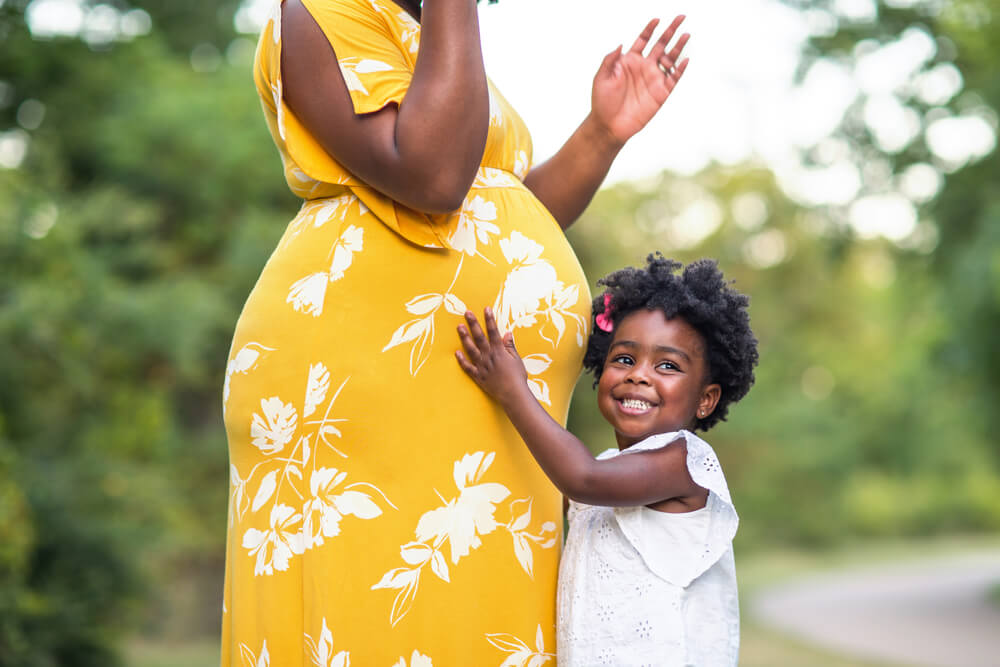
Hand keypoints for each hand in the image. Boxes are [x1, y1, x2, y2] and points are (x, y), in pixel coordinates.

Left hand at [456, 308, 528, 405]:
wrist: (513, 394)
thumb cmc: (518, 377)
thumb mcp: (517, 360)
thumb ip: (510, 346)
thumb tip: (507, 333)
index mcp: (499, 351)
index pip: (493, 331)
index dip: (489, 319)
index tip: (486, 308)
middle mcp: (489, 356)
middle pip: (479, 337)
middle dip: (473, 324)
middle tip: (467, 313)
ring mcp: (482, 366)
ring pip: (471, 349)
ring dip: (465, 338)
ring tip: (459, 327)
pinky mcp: (478, 376)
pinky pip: (467, 367)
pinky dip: (461, 360)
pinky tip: (456, 352)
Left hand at [590, 16, 689, 144]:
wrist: (609, 125)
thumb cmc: (602, 102)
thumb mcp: (601, 77)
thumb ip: (610, 60)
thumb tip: (620, 44)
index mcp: (629, 61)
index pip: (643, 40)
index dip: (650, 29)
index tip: (657, 19)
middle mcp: (644, 67)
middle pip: (661, 44)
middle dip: (670, 30)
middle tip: (681, 17)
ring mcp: (654, 79)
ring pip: (670, 58)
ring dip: (678, 47)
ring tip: (686, 34)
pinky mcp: (661, 93)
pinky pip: (674, 78)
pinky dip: (680, 69)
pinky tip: (685, 60)